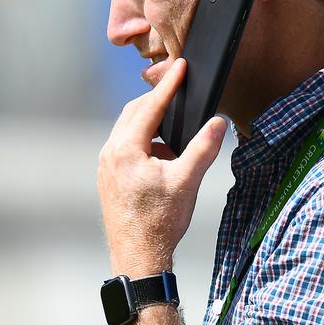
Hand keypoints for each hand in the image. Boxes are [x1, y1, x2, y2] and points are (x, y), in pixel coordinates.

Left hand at [98, 58, 228, 276]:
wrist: (138, 258)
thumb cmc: (159, 223)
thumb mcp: (187, 182)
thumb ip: (202, 149)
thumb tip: (218, 123)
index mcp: (126, 150)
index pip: (150, 107)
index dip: (169, 85)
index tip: (181, 66)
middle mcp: (110, 154)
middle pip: (134, 113)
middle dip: (158, 100)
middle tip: (179, 91)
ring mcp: (106, 166)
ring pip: (127, 129)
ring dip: (150, 123)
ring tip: (176, 133)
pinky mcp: (108, 178)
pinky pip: (124, 147)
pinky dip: (143, 142)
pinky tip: (163, 156)